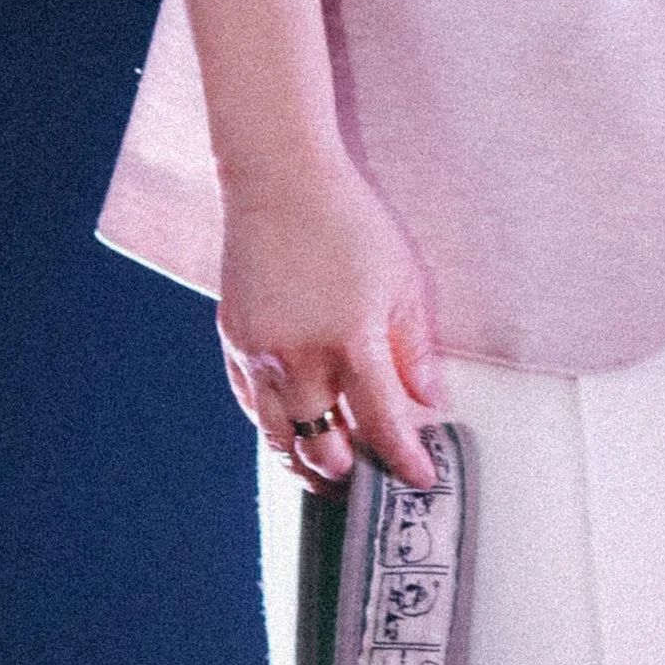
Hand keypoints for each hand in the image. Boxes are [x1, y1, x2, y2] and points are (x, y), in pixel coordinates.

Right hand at [215, 149, 446, 491]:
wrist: (279, 180)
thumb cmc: (349, 221)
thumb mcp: (401, 278)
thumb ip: (414, 347)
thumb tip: (429, 400)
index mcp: (351, 340)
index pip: (382, 423)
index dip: (404, 460)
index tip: (420, 480)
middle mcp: (300, 358)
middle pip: (326, 448)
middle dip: (354, 474)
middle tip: (375, 484)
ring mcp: (260, 355)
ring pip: (281, 440)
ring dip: (309, 466)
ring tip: (335, 476)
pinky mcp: (234, 345)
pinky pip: (254, 408)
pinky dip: (276, 430)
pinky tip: (296, 434)